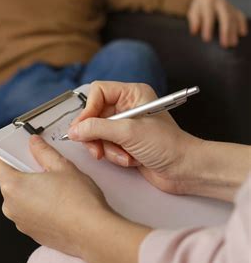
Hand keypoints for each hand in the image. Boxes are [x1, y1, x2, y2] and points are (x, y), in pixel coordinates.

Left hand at [0, 133, 149, 262]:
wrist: (93, 234)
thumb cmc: (78, 200)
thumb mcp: (62, 166)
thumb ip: (43, 151)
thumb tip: (34, 143)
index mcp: (12, 186)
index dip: (8, 152)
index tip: (20, 150)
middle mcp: (11, 207)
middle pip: (10, 181)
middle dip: (25, 172)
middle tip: (45, 167)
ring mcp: (20, 223)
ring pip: (21, 198)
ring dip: (32, 190)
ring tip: (56, 187)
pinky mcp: (32, 234)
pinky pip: (30, 213)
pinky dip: (39, 206)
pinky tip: (59, 203)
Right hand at [69, 81, 199, 194]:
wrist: (186, 170)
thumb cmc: (169, 146)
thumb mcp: (129, 133)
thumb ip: (98, 129)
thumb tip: (75, 129)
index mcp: (133, 93)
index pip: (98, 92)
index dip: (88, 109)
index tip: (83, 127)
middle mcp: (128, 106)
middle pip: (94, 114)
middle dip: (96, 135)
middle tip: (95, 148)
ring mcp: (126, 125)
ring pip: (98, 133)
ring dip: (108, 148)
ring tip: (123, 156)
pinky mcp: (125, 142)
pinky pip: (106, 146)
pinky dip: (114, 156)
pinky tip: (129, 161)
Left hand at [187, 0, 246, 47]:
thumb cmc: (198, 8)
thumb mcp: (193, 12)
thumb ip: (194, 21)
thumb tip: (194, 31)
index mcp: (208, 2)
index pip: (209, 15)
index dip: (208, 27)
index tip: (206, 40)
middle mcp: (221, 2)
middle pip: (225, 16)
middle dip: (226, 31)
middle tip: (224, 44)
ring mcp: (229, 5)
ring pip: (234, 18)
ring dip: (234, 31)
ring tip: (232, 44)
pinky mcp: (234, 9)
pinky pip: (240, 16)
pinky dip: (242, 24)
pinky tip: (242, 33)